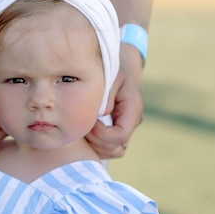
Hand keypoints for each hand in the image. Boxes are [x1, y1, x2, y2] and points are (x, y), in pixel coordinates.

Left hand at [86, 44, 142, 158]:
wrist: (123, 62)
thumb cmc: (115, 66)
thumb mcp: (110, 73)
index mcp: (132, 109)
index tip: (89, 120)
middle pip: (115, 148)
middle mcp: (131, 122)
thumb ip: (105, 95)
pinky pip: (107, 147)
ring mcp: (125, 127)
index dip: (100, 133)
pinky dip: (95, 144)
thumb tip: (101, 115)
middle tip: (82, 125)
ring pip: (112, 151)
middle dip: (95, 141)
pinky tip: (85, 129)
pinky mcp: (117, 129)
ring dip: (95, 145)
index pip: (119, 136)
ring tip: (83, 128)